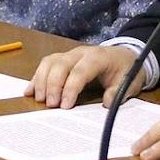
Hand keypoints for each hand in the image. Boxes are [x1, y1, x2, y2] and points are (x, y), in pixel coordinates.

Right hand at [24, 45, 143, 108]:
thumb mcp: (130, 82)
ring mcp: (70, 54)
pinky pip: (46, 64)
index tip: (64, 106)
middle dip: (53, 85)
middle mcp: (80, 53)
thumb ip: (119, 92)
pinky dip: (36, 77)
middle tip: (50, 105)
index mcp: (98, 57)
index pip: (80, 71)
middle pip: (60, 64)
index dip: (70, 88)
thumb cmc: (126, 70)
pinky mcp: (62, 58)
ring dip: (41, 81)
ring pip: (50, 62)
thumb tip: (107, 103)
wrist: (125, 55)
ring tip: (39, 100)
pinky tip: (29, 91)